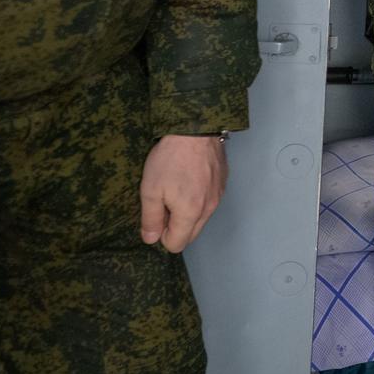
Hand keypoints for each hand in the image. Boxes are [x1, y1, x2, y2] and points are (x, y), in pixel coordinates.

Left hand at [140, 133, 226, 252]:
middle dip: (175, 226)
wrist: (196, 129)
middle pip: (191, 235)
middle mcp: (208, 210)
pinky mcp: (223, 183)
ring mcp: (218, 196)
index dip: (162, 235)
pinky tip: (190, 178)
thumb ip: (151, 218)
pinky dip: (198, 198)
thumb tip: (151, 239)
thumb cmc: (169, 160)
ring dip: (187, 212)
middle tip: (164, 202)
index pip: (177, 244)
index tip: (156, 215)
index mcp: (190, 214)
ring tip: (177, 187)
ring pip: (201, 218)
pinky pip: (209, 202)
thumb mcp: (150, 189)